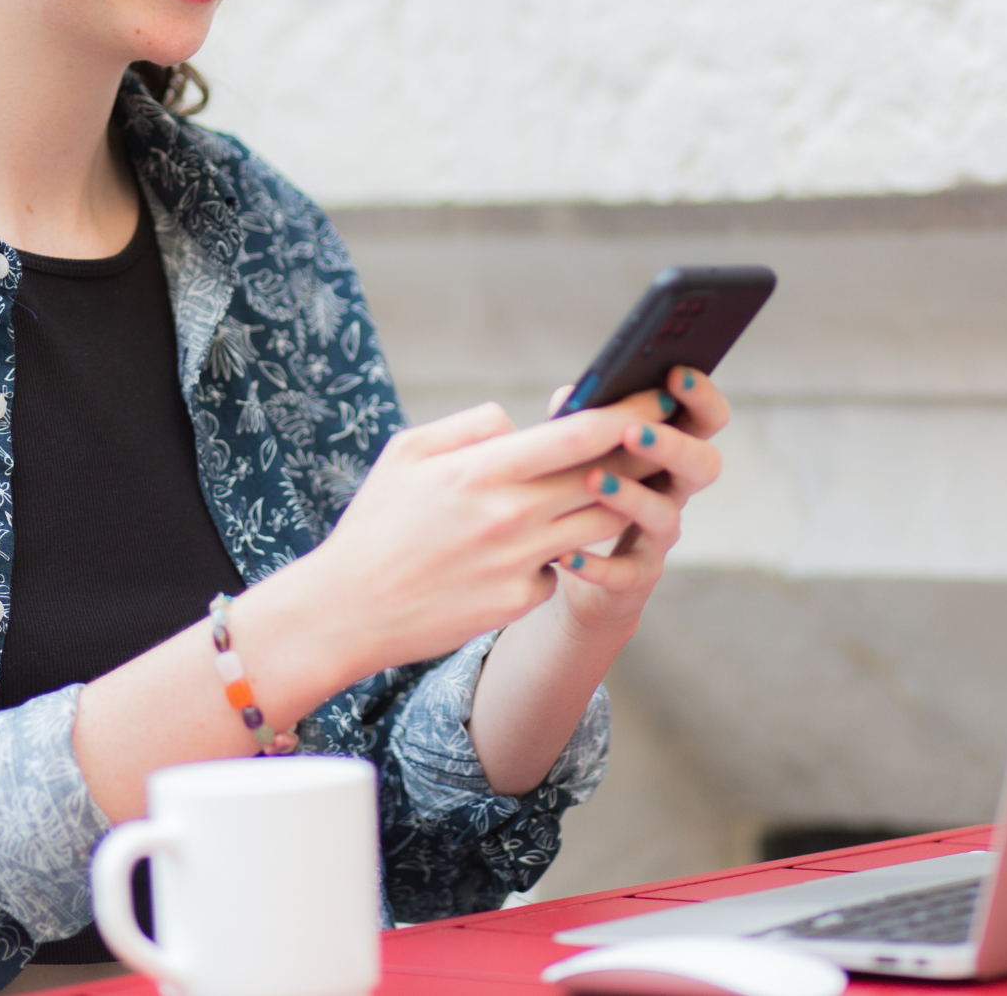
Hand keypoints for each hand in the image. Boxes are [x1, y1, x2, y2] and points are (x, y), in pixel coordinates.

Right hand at [278, 399, 666, 676]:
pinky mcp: (518, 602)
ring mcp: (518, 563)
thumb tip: (520, 422)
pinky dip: (556, 554)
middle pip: (603, 478)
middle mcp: (509, 516)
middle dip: (638, 453)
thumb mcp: (407, 452)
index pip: (576, 434)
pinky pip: (560, 567)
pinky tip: (529, 551)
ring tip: (614, 485)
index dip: (625, 411)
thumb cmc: (375, 523)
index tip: (653, 396)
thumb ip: (471, 426)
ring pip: (596, 525)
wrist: (346, 610)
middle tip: (660, 436)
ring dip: (612, 503)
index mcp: (482, 470)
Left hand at [545, 366, 729, 637]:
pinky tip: (568, 554)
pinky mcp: (637, 577)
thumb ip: (580, 421)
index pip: (704, 419)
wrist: (579, 571)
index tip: (676, 372)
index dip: (700, 396)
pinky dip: (598, 564)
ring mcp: (659, 536)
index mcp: (669, 452)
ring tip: (594, 480)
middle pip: (703, 465)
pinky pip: (626, 572)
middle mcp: (674, 492)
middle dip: (673, 445)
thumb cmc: (583, 494)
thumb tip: (571, 393)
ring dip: (632, 496)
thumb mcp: (582, 452)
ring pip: (666, 516)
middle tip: (633, 430)